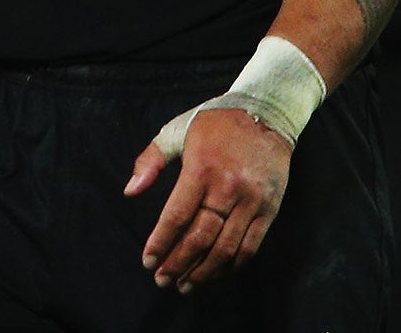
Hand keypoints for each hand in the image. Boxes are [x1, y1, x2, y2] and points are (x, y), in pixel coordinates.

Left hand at [125, 107, 291, 291]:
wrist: (265, 116)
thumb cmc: (213, 124)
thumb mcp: (175, 131)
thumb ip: (150, 161)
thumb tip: (130, 191)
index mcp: (201, 169)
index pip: (177, 216)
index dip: (161, 242)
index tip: (148, 260)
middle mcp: (228, 189)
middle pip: (201, 237)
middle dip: (178, 262)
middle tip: (162, 280)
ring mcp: (252, 202)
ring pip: (226, 248)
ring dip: (204, 271)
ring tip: (185, 284)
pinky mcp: (270, 210)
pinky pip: (250, 246)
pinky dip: (232, 265)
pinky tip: (215, 273)